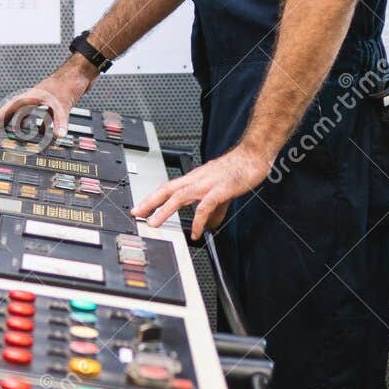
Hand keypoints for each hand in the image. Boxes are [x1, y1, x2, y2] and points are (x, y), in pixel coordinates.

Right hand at [0, 58, 96, 136]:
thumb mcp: (63, 104)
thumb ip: (60, 121)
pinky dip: (43, 123)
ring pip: (30, 112)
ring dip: (25, 123)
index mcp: (33, 95)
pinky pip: (43, 114)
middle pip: (17, 110)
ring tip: (20, 133)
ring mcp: (46, 99)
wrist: (83, 71)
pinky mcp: (55, 101)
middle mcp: (37, 97)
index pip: (11, 106)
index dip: (0, 116)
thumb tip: (59, 136)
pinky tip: (46, 130)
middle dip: (8, 120)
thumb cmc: (69, 81)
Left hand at [132, 144, 271, 240]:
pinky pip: (205, 206)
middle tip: (136, 214)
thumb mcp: (221, 191)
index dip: (152, 197)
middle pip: (167, 190)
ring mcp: (207, 183)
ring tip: (154, 223)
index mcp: (194, 178)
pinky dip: (198, 220)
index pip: (167, 187)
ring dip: (164, 210)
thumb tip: (208, 226)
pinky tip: (196, 232)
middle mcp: (197, 179)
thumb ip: (213, 209)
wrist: (253, 156)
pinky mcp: (220, 189)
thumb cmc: (237, 169)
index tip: (140, 208)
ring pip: (180, 196)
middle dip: (149, 202)